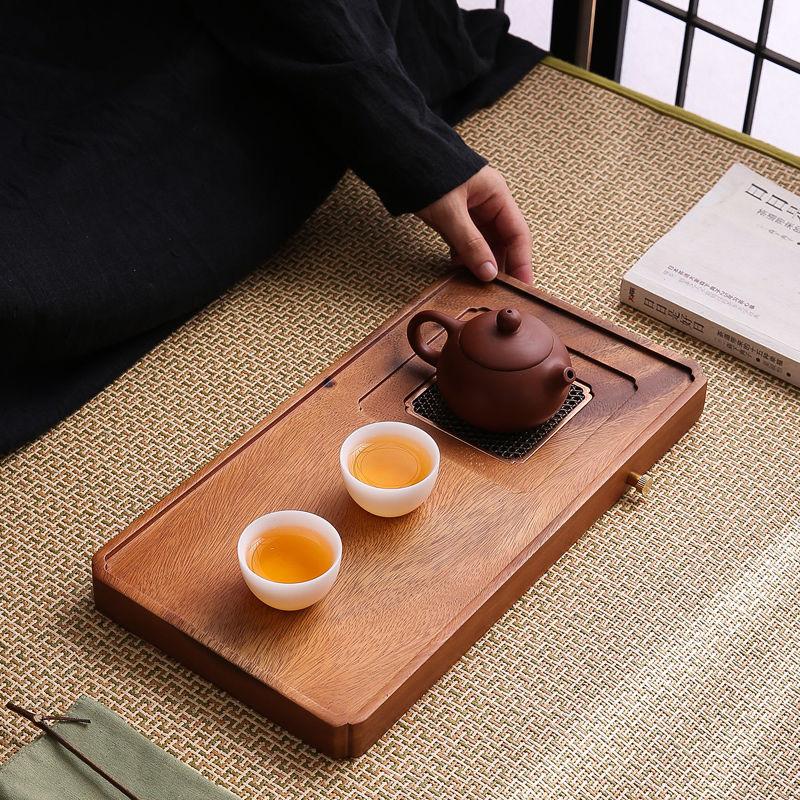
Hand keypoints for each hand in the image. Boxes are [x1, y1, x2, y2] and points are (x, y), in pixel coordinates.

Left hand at [416, 165, 532, 283]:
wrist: (399, 157)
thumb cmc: (427, 175)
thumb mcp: (450, 213)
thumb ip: (470, 244)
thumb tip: (488, 273)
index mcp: (496, 194)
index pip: (518, 233)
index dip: (522, 261)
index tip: (522, 286)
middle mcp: (488, 202)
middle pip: (502, 240)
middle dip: (499, 265)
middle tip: (497, 292)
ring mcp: (471, 210)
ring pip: (483, 243)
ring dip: (479, 263)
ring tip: (475, 285)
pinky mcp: (455, 216)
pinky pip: (466, 241)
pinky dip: (463, 256)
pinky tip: (458, 270)